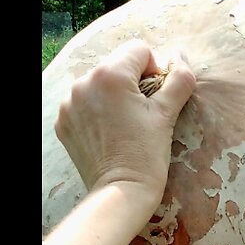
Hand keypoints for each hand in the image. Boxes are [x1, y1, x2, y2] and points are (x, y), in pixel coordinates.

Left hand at [55, 39, 196, 211]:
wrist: (120, 193)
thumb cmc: (147, 154)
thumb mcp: (168, 113)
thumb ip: (179, 79)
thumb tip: (181, 56)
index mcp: (110, 74)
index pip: (139, 51)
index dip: (155, 71)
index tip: (156, 100)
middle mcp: (84, 82)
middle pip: (117, 66)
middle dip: (132, 84)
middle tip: (142, 115)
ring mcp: (70, 103)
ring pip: (99, 84)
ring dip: (113, 97)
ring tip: (124, 125)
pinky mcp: (64, 121)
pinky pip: (84, 104)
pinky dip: (96, 112)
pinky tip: (108, 133)